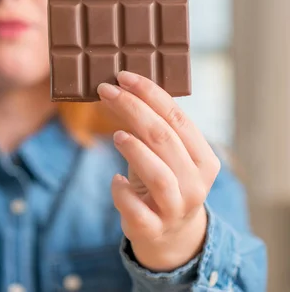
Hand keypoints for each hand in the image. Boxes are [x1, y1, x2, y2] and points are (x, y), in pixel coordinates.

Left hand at [97, 71, 220, 271]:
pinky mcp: (153, 227)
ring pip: (159, 175)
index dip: (150, 93)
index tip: (123, 76)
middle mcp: (195, 183)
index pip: (178, 118)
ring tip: (116, 134)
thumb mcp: (164, 154)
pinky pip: (136, 208)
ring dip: (135, 150)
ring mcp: (175, 208)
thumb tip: (119, 88)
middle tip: (106, 91)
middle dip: (133, 109)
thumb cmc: (163, 181)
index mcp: (204, 158)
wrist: (170, 235)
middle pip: (164, 139)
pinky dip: (122, 192)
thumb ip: (151, 127)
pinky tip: (115, 179)